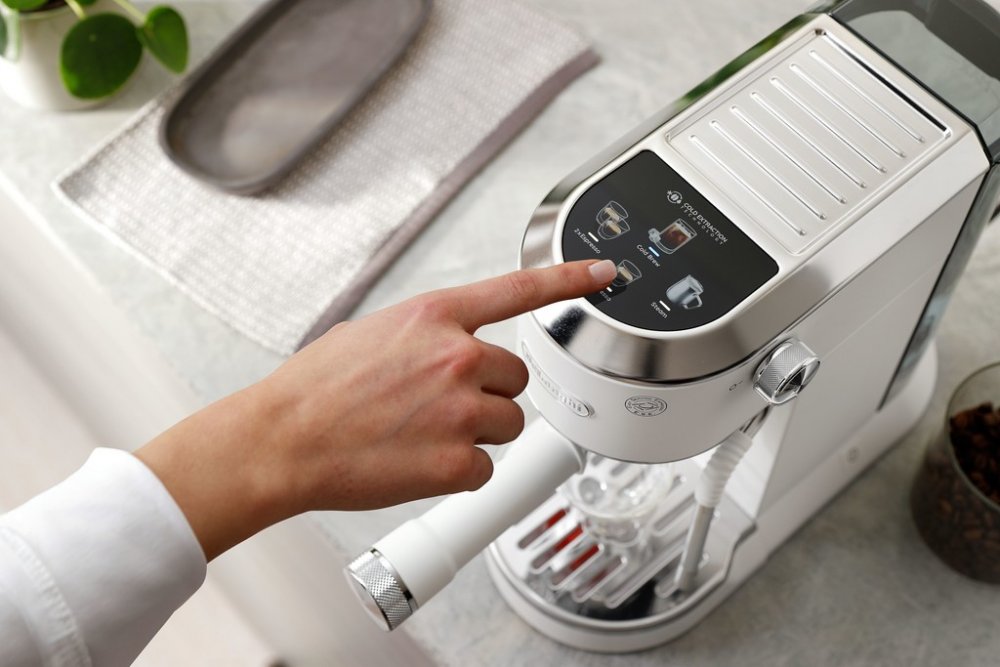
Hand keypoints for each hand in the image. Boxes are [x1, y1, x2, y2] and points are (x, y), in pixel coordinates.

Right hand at [136, 259, 615, 558]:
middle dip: (488, 394)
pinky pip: (485, 469)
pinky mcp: (457, 460)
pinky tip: (418, 462)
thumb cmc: (316, 389)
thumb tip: (447, 344)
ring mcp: (460, 409)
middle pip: (516, 378)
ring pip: (507, 425)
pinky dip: (459, 472)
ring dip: (477, 434)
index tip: (604, 274)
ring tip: (421, 436)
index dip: (569, 279)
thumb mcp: (371, 332)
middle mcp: (456, 356)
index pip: (519, 290)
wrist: (283, 440)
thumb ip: (424, 333)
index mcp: (434, 316)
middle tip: (440, 407)